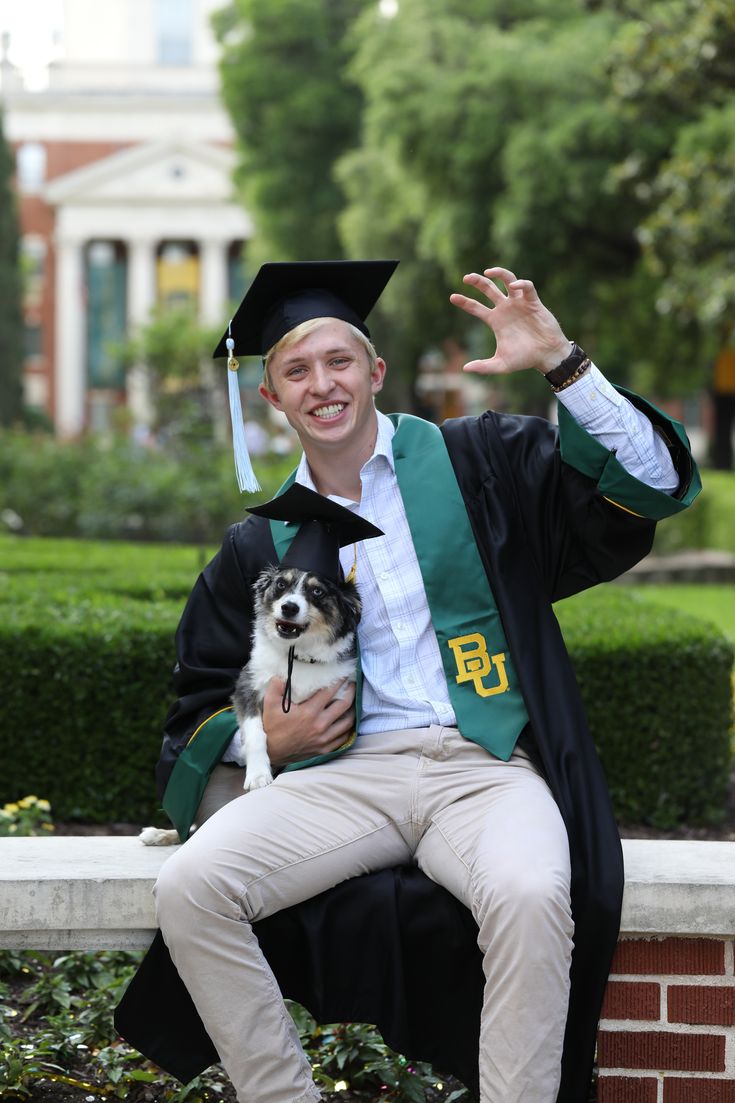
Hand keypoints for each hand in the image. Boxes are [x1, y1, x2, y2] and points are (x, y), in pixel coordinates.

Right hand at [262, 678, 356, 766]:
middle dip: (351, 692)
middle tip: (353, 685)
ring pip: (348, 722)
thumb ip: (276, 687)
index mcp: (309, 712)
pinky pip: (343, 738)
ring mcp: (324, 739)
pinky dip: (348, 728)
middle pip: (343, 705)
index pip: (329, 692)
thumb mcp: (269, 705)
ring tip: (353, 702)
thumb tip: (280, 674)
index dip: (338, 681)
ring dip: (353, 710)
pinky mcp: (325, 749)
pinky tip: (348, 721)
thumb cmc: (271, 727)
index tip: (344, 675)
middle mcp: (320, 725)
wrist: (271, 752)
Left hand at [449, 266, 572, 375]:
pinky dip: (521, 284)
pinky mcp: (533, 302)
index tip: (452, 297)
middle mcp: (505, 308)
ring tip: (488, 272)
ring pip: (507, 281)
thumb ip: (484, 366)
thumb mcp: (501, 364)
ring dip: (499, 273)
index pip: (476, 308)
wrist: (547, 355)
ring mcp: (519, 303)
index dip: (464, 302)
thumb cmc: (525, 359)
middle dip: (477, 281)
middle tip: (466, 278)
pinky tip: (514, 285)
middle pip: (488, 289)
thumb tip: (465, 368)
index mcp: (495, 320)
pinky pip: (527, 287)